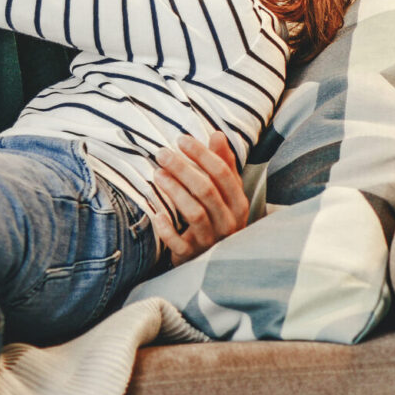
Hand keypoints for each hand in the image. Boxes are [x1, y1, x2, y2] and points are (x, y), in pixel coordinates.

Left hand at [150, 132, 249, 263]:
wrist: (210, 260)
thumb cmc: (216, 217)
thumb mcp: (224, 192)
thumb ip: (223, 165)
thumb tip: (217, 134)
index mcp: (238, 204)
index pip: (223, 174)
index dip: (202, 155)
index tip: (181, 139)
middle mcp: (229, 222)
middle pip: (207, 190)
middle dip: (183, 169)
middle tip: (162, 153)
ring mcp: (212, 241)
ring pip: (195, 213)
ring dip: (175, 191)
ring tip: (157, 174)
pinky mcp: (193, 257)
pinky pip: (180, 243)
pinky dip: (167, 229)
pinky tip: (156, 214)